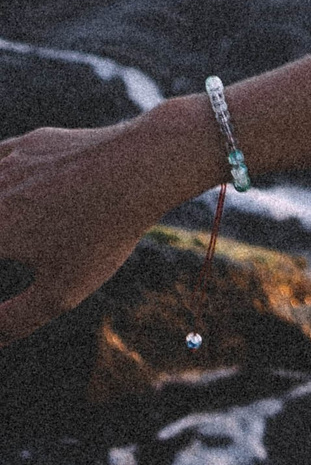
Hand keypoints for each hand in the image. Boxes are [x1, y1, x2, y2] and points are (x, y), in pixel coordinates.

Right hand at [0, 117, 192, 348]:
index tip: (12, 261)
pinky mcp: (28, 143)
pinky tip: (7, 189)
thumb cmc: (103, 232)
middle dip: (1, 240)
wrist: (142, 165)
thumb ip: (15, 321)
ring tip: (11, 229)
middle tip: (10, 247)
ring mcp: (4, 163)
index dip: (0, 271)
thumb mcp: (62, 291)